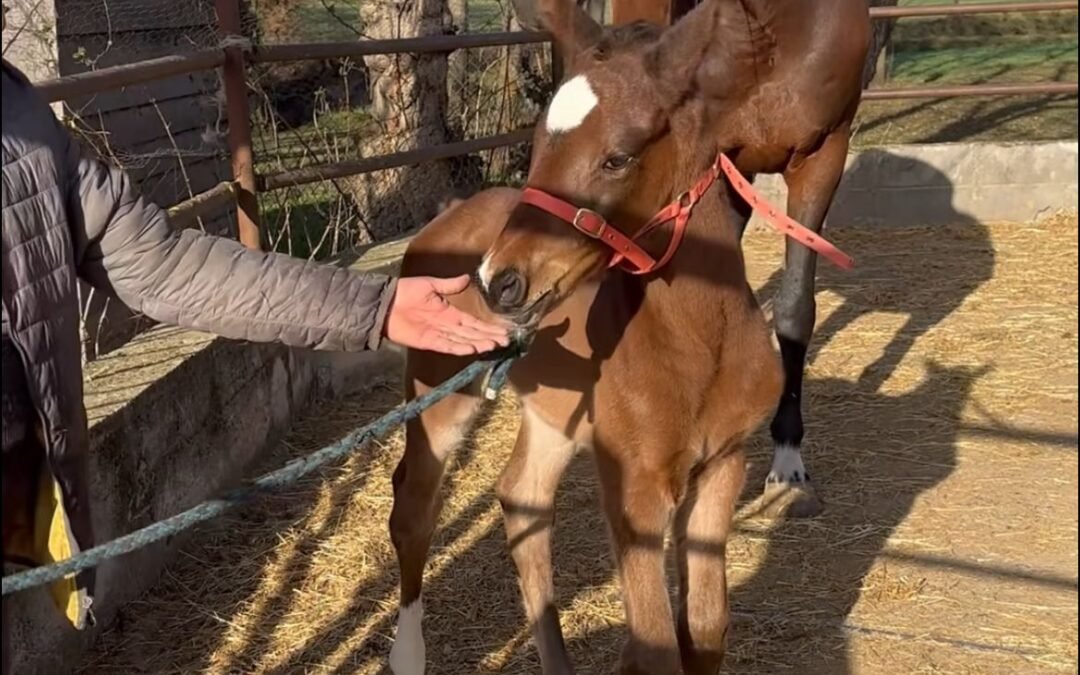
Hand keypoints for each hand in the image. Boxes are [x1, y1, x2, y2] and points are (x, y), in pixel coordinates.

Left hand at [383, 275, 510, 354]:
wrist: (385, 301)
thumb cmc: (405, 291)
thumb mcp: (430, 284)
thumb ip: (449, 285)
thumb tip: (467, 278)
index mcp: (449, 312)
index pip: (474, 322)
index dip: (489, 327)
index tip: (505, 330)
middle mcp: (447, 325)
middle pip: (472, 333)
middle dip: (489, 337)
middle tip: (507, 341)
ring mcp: (438, 334)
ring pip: (463, 340)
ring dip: (478, 344)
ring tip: (494, 346)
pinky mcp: (427, 341)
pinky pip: (446, 345)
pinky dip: (459, 347)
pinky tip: (472, 349)